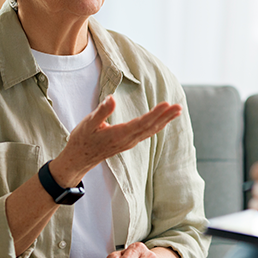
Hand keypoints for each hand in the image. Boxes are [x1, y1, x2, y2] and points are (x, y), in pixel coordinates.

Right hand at [53, 96, 181, 185]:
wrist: (79, 159)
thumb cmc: (82, 139)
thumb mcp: (89, 123)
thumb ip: (102, 111)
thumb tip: (112, 99)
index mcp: (119, 134)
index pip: (142, 123)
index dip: (155, 114)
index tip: (167, 105)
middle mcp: (127, 140)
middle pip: (151, 127)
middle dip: (166, 116)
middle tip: (178, 107)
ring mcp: (129, 142)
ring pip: (150, 131)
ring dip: (164, 121)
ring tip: (176, 111)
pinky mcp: (128, 143)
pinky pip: (146, 133)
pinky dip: (157, 126)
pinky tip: (162, 121)